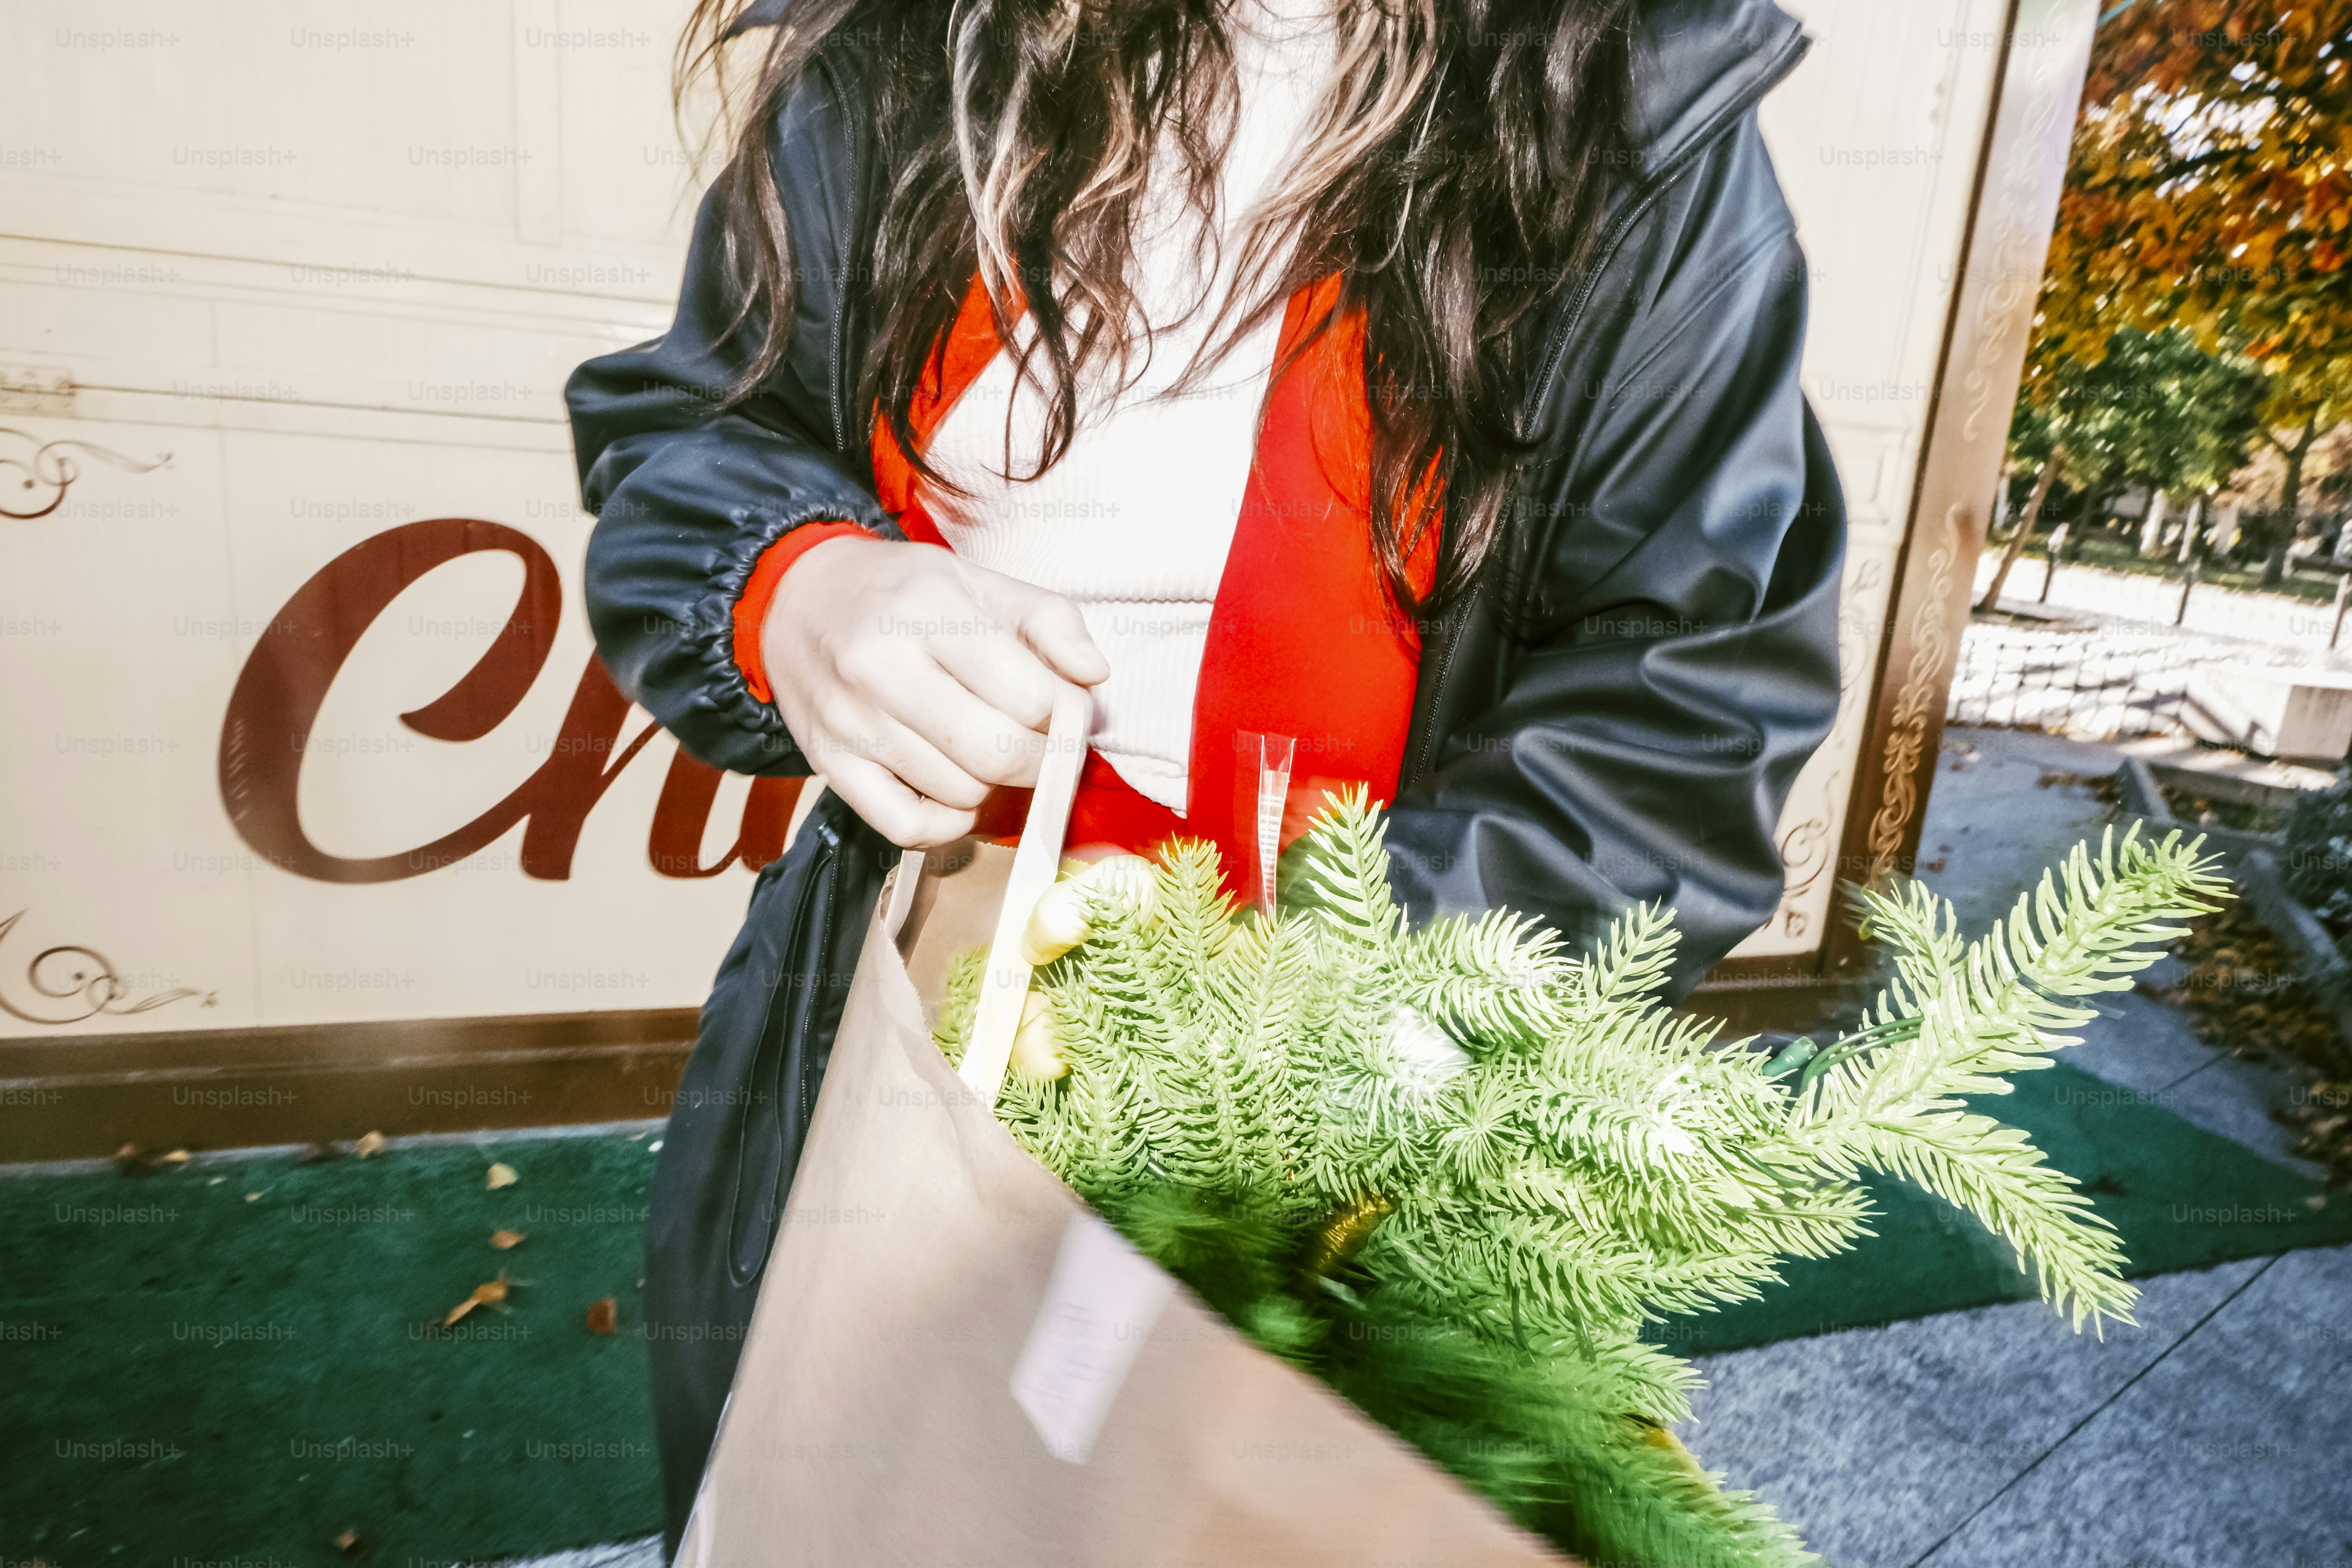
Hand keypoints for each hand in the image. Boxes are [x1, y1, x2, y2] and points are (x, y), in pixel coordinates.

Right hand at [761, 533, 1108, 846]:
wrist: (798, 597)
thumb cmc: (902, 593)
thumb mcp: (981, 581)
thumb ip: (1050, 620)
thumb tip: (1094, 676)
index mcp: (928, 609)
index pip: (1029, 696)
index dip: (1062, 713)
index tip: (1057, 707)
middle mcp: (881, 666)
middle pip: (997, 754)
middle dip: (1038, 761)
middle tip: (1037, 745)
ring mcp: (850, 722)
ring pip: (959, 794)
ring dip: (991, 786)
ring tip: (984, 751)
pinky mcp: (828, 764)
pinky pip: (905, 827)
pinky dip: (944, 825)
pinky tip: (952, 793)